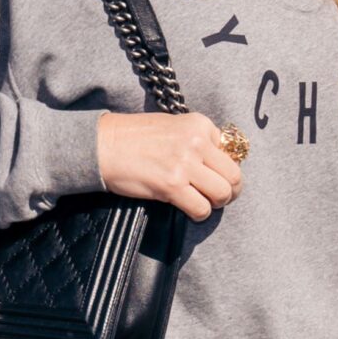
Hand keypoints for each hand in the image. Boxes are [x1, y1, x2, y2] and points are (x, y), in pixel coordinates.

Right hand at [96, 111, 242, 219]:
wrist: (103, 145)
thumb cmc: (135, 137)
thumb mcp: (173, 127)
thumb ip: (199, 140)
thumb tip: (221, 163)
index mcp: (199, 124)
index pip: (232, 152)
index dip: (225, 169)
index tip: (214, 176)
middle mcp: (196, 142)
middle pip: (234, 176)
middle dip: (230, 191)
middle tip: (218, 197)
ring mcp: (184, 164)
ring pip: (222, 194)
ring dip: (215, 203)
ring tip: (202, 202)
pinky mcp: (172, 185)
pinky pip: (201, 208)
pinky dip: (199, 214)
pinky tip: (188, 209)